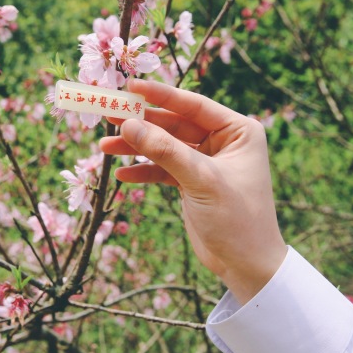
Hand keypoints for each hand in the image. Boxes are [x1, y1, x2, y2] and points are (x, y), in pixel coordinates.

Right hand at [100, 79, 286, 303]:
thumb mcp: (201, 180)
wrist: (247, 266)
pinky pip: (163, 169)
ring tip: (105, 147)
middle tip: (109, 114)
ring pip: (165, 147)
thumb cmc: (237, 219)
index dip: (161, 95)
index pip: (193, 105)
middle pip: (174, 125)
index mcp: (237, 131)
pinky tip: (122, 175)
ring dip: (137, 147)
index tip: (131, 86)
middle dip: (142, 123)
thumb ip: (165, 151)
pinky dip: (144, 172)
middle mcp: (222, 142)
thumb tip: (128, 125)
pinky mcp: (192, 182)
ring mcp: (205, 162)